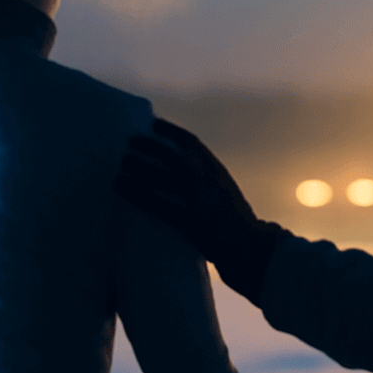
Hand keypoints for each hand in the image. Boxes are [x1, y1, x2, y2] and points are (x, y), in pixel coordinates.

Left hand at [115, 118, 287, 303]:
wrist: (252, 248)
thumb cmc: (237, 226)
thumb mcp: (225, 194)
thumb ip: (206, 184)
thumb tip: (177, 178)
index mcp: (216, 171)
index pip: (191, 143)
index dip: (170, 131)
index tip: (154, 123)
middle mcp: (206, 179)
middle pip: (170, 154)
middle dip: (148, 146)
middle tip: (129, 143)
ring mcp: (197, 198)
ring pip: (159, 175)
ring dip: (137, 166)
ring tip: (120, 163)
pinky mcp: (187, 219)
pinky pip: (154, 201)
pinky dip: (134, 191)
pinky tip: (120, 185)